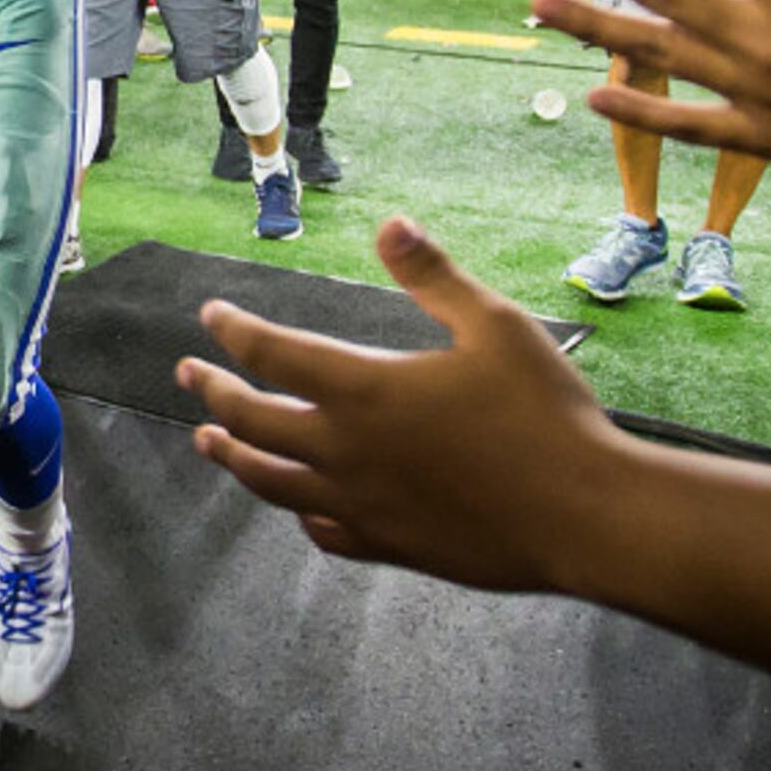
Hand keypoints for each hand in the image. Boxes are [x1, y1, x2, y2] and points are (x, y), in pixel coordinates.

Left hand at [180, 216, 621, 592]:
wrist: (583, 515)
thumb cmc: (544, 415)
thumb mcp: (494, 325)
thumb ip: (433, 276)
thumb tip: (389, 225)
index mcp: (363, 390)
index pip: (271, 354)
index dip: (234, 331)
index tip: (211, 315)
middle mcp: (346, 451)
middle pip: (253, 420)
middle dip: (213, 392)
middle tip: (187, 374)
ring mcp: (362, 505)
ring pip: (271, 482)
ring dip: (232, 455)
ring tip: (207, 440)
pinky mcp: (389, 546)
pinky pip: (323, 529)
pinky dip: (298, 510)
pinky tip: (299, 505)